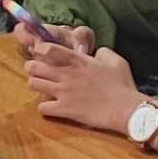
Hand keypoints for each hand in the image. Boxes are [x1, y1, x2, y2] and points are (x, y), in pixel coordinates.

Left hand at [26, 41, 144, 133]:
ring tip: (43, 88)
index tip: (42, 52)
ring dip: (36, 85)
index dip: (41, 49)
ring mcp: (63, 92)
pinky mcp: (64, 110)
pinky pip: (42, 107)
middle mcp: (66, 74)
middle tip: (38, 71)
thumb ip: (102, 53)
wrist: (125, 109)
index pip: (50, 49)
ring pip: (33, 85)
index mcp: (78, 61)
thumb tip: (95, 53)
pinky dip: (44, 107)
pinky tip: (51, 107)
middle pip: (34, 67)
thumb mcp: (116, 60)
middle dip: (32, 67)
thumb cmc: (123, 84)